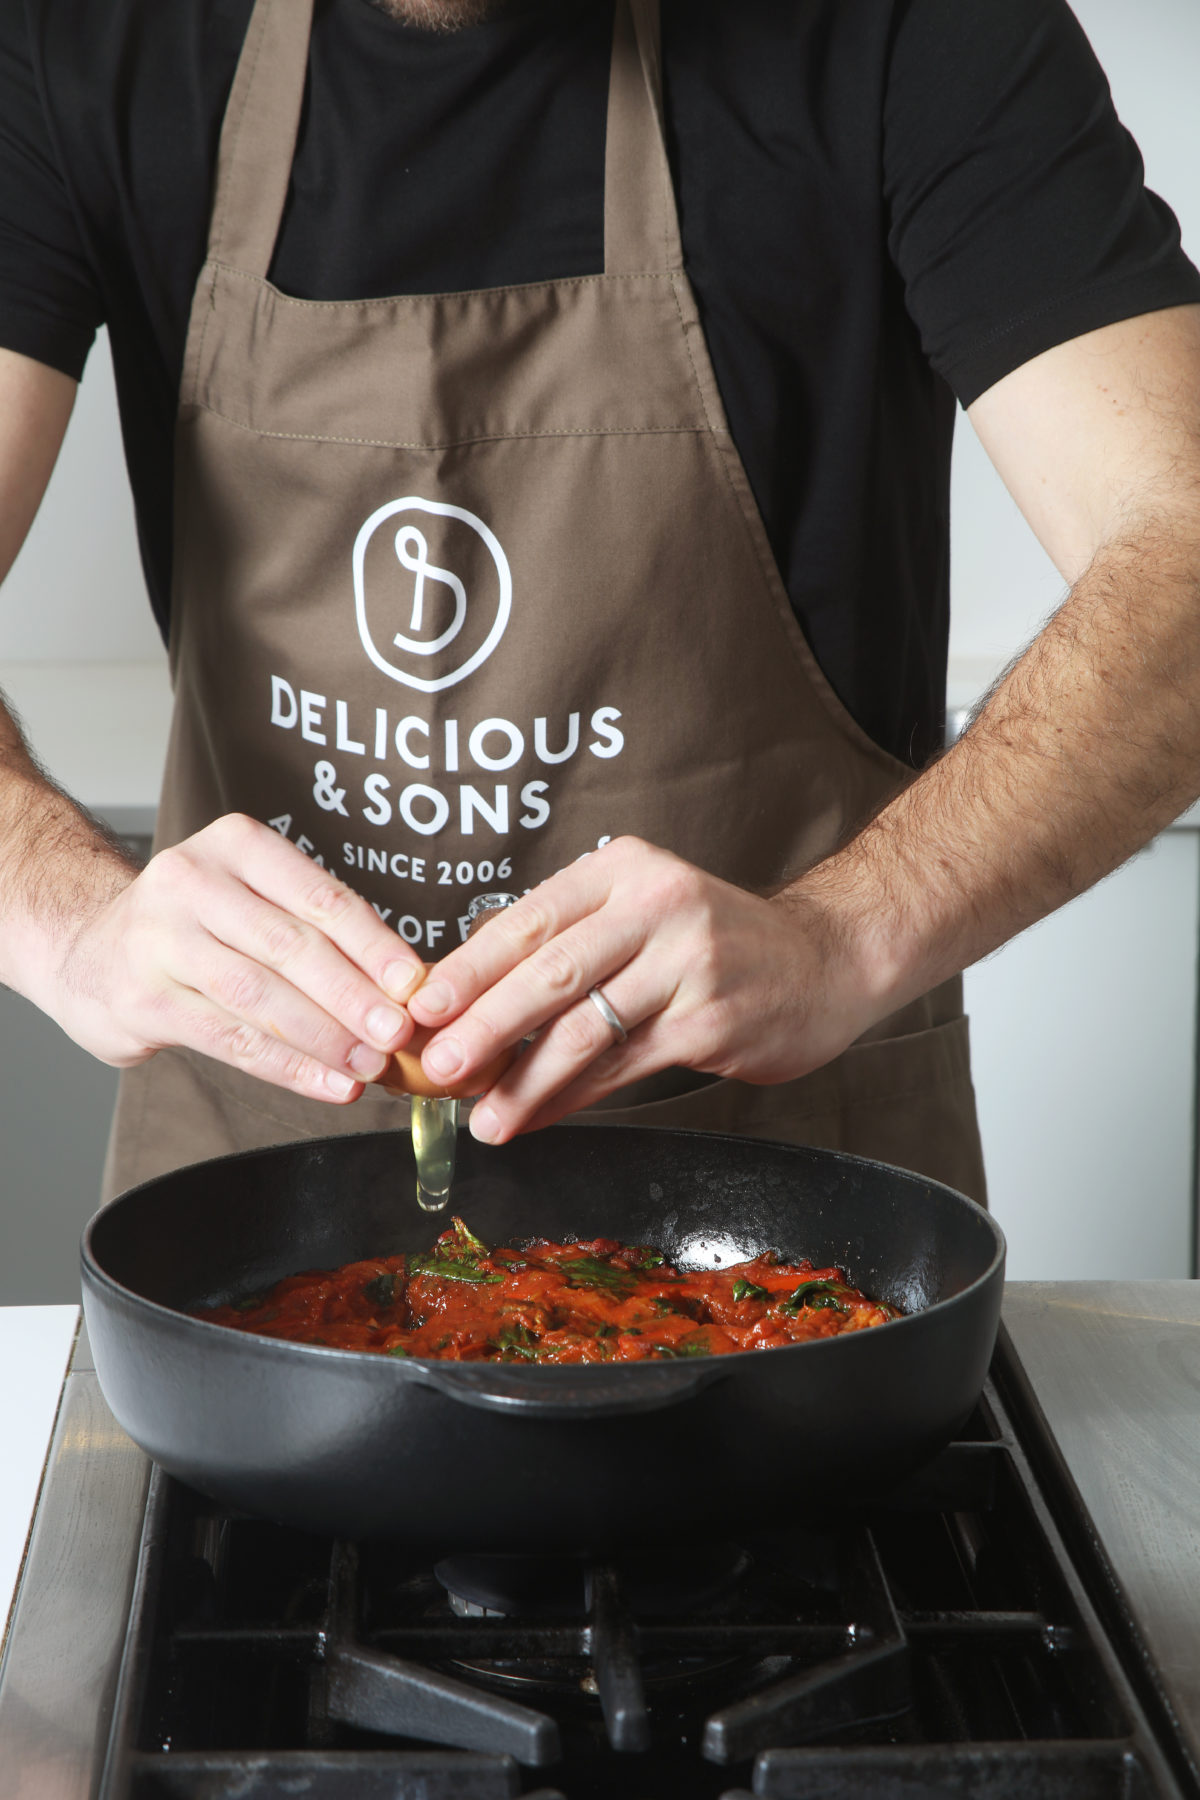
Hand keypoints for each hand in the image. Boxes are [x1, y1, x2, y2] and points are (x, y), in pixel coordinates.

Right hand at [42, 813, 425, 1101]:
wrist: (90, 950)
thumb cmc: (197, 927)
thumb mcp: (252, 899)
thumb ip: (316, 930)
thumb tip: (405, 983)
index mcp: (236, 846)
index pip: (318, 896)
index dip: (372, 944)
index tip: (414, 983)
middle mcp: (191, 881)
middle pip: (290, 946)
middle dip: (353, 996)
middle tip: (398, 1034)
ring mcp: (159, 940)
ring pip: (260, 996)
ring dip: (324, 1038)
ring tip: (370, 1066)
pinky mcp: (142, 999)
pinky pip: (230, 1039)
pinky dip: (287, 1067)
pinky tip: (328, 1084)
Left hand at [404, 836, 884, 1142]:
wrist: (823, 961)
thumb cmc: (715, 942)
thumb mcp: (643, 910)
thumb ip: (569, 942)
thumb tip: (470, 998)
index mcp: (623, 870)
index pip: (528, 921)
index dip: (467, 969)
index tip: (420, 1008)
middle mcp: (656, 905)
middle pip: (549, 973)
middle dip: (483, 1026)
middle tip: (437, 1066)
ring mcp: (688, 962)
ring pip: (584, 1028)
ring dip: (525, 1080)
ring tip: (485, 1117)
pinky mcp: (709, 1018)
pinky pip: (623, 1066)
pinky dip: (573, 1097)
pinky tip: (539, 1116)